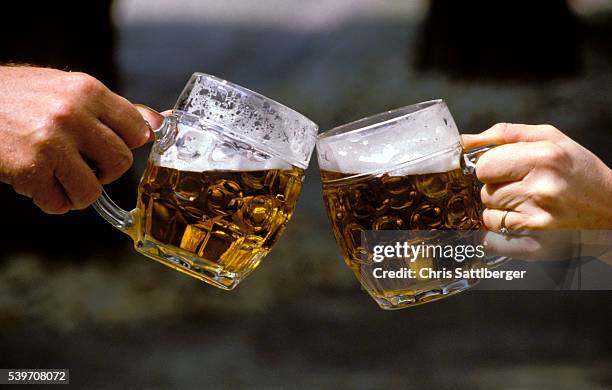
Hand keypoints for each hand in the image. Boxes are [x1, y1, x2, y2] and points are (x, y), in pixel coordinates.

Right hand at [0, 66, 163, 213]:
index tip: (112, 148)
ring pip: (93, 190)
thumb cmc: (20, 97)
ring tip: (62, 178)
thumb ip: (113, 110)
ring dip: (80, 192)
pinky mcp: (29, 169)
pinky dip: (52, 201)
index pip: (138, 130)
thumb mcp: (68, 89)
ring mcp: (51, 143)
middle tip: (86, 166)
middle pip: (121, 162)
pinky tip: (39, 183)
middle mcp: (73, 114)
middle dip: (107, 172)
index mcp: (88, 90)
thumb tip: (159, 123)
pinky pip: (60, 203)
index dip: (129, 145)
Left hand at [461, 123, 611, 230]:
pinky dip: (502, 225)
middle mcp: (539, 188)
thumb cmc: (577, 169)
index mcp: (542, 157)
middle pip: (485, 190)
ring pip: (488, 212)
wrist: (611, 206)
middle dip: (496, 186)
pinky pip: (495, 232)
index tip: (503, 166)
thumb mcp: (549, 138)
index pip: (483, 165)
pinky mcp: (536, 239)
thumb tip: (464, 141)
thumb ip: (503, 135)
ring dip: (499, 206)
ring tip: (525, 200)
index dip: (490, 165)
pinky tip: (522, 217)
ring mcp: (537, 217)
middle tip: (519, 184)